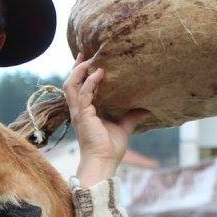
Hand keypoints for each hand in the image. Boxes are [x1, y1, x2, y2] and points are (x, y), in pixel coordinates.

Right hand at [64, 53, 147, 186]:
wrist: (104, 163)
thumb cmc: (110, 149)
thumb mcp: (124, 128)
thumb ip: (131, 116)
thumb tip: (145, 108)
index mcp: (85, 112)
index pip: (79, 89)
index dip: (81, 75)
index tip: (88, 61)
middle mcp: (78, 111)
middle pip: (70, 83)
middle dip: (76, 68)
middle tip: (84, 54)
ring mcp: (79, 113)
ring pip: (71, 85)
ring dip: (79, 71)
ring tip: (89, 60)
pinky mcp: (83, 115)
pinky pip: (84, 94)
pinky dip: (91, 82)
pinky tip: (100, 74)